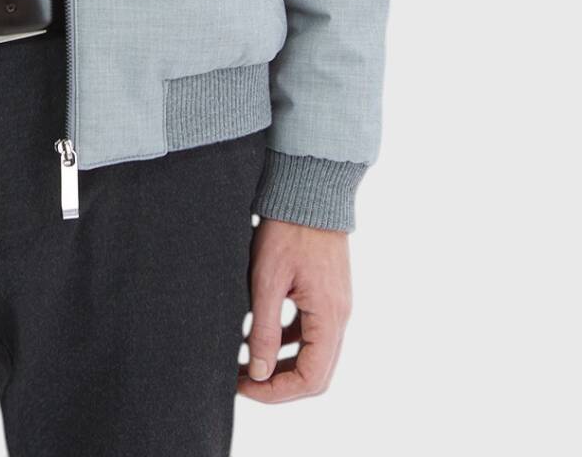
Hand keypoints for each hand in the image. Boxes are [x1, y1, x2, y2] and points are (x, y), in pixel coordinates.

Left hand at [238, 218, 351, 402]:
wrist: (309, 189)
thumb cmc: (288, 229)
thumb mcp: (267, 280)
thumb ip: (263, 329)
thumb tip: (258, 373)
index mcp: (329, 318)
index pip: (311, 379)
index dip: (276, 391)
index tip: (244, 386)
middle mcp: (339, 317)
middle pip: (315, 373)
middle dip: (278, 384)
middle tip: (242, 380)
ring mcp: (335, 305)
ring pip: (312, 354)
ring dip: (281, 364)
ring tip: (243, 361)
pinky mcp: (326, 293)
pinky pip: (310, 331)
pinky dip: (286, 340)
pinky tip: (256, 334)